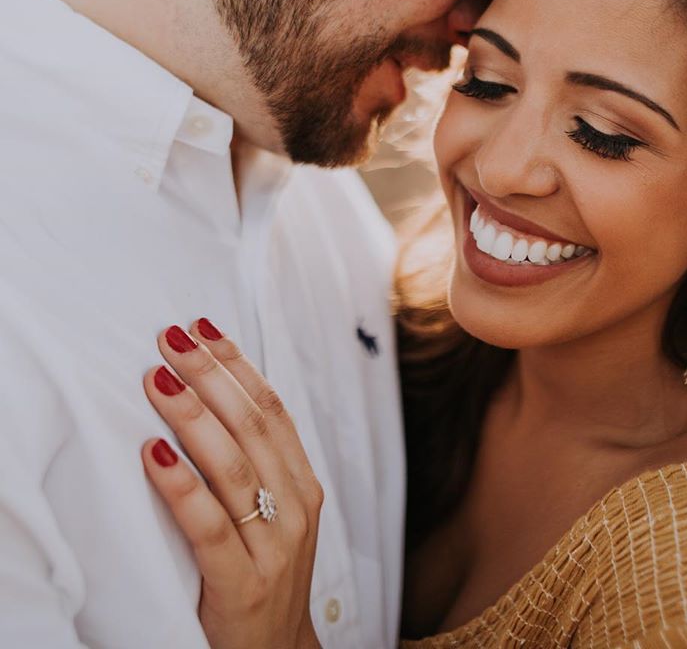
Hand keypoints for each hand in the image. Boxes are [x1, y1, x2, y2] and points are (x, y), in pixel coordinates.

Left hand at [141, 320, 323, 648]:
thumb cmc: (265, 575)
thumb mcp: (277, 515)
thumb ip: (257, 464)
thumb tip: (215, 396)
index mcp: (305, 485)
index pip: (273, 409)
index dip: (239, 365)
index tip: (203, 329)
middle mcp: (296, 508)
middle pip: (253, 426)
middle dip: (210, 376)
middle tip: (172, 341)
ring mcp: (274, 546)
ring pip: (233, 466)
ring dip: (192, 416)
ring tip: (158, 380)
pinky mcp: (240, 584)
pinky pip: (209, 525)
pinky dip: (181, 485)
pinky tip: (153, 454)